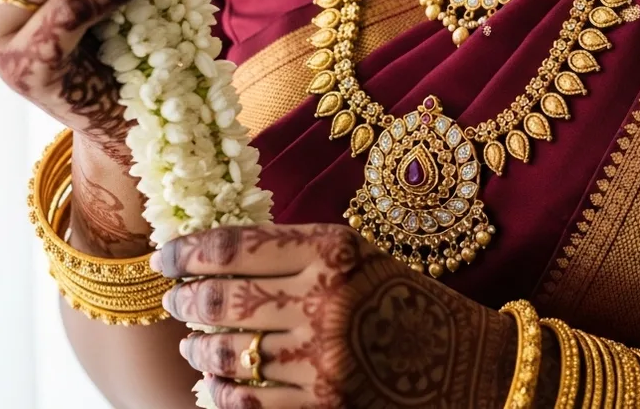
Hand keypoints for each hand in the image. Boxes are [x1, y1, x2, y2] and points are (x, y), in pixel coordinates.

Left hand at [155, 224, 515, 408]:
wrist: (473, 367)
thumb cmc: (412, 306)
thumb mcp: (363, 260)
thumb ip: (299, 254)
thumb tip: (217, 255)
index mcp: (335, 251)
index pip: (235, 246)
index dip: (187, 253)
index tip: (165, 257)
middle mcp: (327, 301)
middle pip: (221, 300)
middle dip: (184, 302)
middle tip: (174, 300)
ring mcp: (323, 360)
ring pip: (226, 355)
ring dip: (199, 349)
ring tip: (195, 343)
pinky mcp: (325, 406)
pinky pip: (246, 401)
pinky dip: (220, 391)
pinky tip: (216, 382)